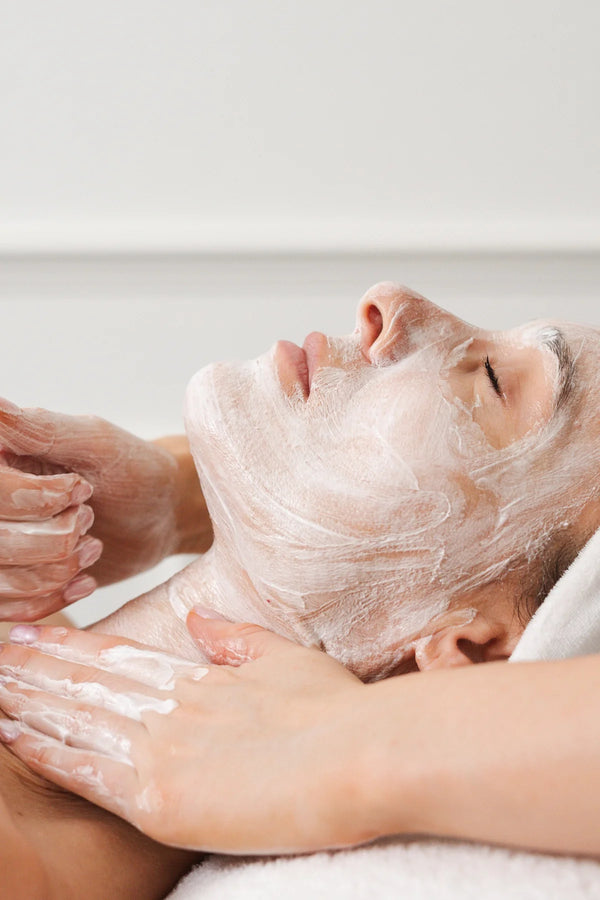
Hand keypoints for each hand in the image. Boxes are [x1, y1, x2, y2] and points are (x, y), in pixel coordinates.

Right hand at [0, 399, 205, 618]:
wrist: (159, 516)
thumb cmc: (132, 470)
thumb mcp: (94, 442)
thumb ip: (39, 429)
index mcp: (0, 460)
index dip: (36, 499)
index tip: (81, 489)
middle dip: (54, 539)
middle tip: (90, 518)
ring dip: (56, 570)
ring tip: (91, 547)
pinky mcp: (11, 584)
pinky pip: (7, 610)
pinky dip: (52, 599)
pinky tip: (84, 580)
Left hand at [0, 617, 370, 853]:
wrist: (364, 756)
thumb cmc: (337, 711)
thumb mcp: (285, 661)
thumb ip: (237, 641)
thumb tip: (199, 619)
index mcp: (199, 679)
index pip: (117, 657)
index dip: (68, 645)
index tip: (32, 631)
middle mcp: (170, 709)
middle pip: (86, 683)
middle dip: (33, 668)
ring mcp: (161, 751)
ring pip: (76, 719)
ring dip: (26, 702)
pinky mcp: (160, 800)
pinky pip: (87, 773)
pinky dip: (46, 753)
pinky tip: (14, 736)